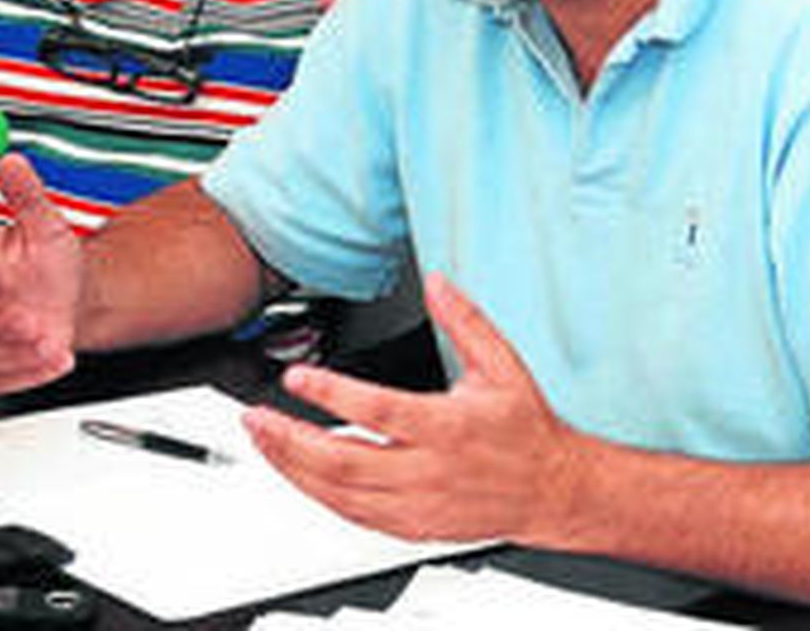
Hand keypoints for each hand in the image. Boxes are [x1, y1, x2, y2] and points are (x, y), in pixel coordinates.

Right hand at [0, 153, 81, 393]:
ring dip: (13, 356)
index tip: (7, 276)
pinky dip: (21, 376)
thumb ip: (27, 196)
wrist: (70, 299)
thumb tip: (13, 162)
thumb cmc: (49, 263)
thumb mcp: (45, 225)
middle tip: (35, 324)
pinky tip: (51, 362)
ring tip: (52, 346)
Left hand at [243, 273, 587, 546]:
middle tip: (256, 418)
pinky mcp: (413, 526)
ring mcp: (418, 504)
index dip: (332, 395)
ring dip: (294, 469)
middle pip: (345, 461)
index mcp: (449, 427)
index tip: (296, 378)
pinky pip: (355, 516)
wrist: (553, 491)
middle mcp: (429, 471)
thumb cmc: (525, 429)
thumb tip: (436, 283)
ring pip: (342, 494)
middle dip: (291, 441)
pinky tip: (296, 474)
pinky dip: (319, 495)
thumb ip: (466, 320)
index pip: (379, 410)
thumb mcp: (502, 365)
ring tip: (264, 441)